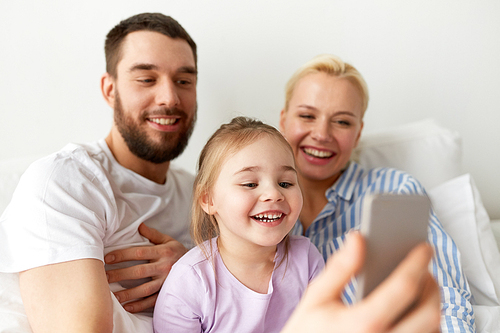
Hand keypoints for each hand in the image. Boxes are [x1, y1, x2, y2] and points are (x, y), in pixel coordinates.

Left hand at [104, 223, 186, 312]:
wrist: (202, 267)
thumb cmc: (179, 253)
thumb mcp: (169, 240)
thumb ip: (153, 234)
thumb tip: (139, 225)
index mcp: (163, 252)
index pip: (139, 253)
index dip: (122, 255)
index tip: (107, 258)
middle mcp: (164, 267)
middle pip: (138, 272)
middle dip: (119, 274)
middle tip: (103, 277)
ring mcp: (166, 281)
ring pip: (144, 289)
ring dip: (127, 293)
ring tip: (112, 295)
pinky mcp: (168, 293)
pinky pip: (152, 301)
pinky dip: (139, 305)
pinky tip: (127, 307)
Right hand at [281, 232, 440, 332]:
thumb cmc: (307, 332)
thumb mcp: (316, 297)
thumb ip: (340, 267)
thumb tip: (358, 238)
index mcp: (363, 323)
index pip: (403, 287)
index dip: (417, 262)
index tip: (424, 247)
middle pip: (428, 312)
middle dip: (432, 286)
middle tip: (424, 269)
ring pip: (432, 331)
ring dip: (432, 307)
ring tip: (420, 289)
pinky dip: (425, 326)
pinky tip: (412, 313)